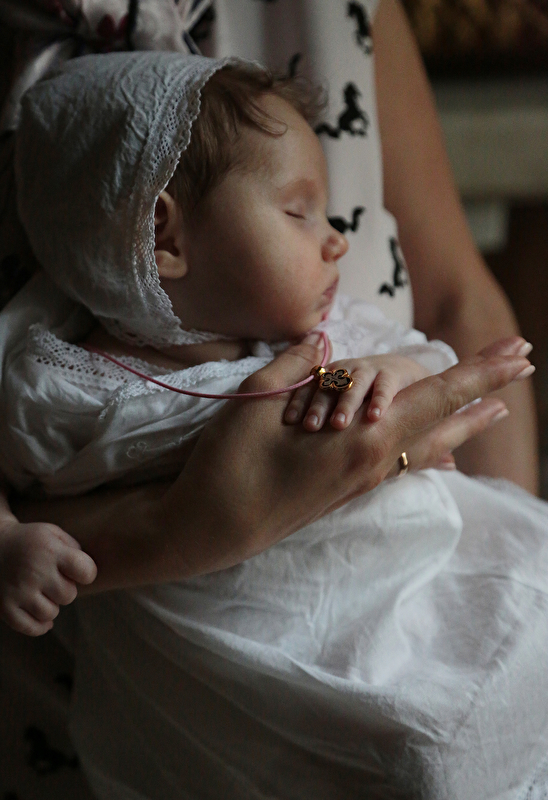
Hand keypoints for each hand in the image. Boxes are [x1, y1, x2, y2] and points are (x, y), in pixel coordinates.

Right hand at [0, 518, 96, 635]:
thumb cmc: (30, 542)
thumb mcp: (52, 533)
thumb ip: (73, 549)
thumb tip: (87, 572)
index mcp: (50, 551)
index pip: (86, 571)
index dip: (86, 573)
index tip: (78, 571)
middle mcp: (35, 572)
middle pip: (69, 596)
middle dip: (65, 589)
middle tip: (52, 580)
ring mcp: (19, 591)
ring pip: (51, 614)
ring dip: (50, 605)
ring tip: (41, 592)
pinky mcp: (5, 608)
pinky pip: (32, 628)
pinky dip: (39, 625)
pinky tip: (38, 613)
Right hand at [159, 333, 532, 569]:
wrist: (212, 528)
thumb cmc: (229, 463)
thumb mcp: (256, 400)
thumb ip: (297, 365)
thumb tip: (323, 341)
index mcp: (361, 436)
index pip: (435, 394)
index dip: (480, 371)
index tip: (519, 352)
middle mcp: (374, 460)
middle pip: (443, 418)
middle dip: (485, 389)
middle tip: (524, 363)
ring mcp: (362, 480)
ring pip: (427, 444)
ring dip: (463, 420)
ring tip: (493, 409)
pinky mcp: (347, 491)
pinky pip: (403, 464)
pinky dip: (430, 448)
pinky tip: (441, 452)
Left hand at [284, 353, 430, 430]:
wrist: (400, 374)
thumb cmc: (361, 396)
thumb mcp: (340, 399)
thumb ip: (324, 413)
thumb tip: (297, 440)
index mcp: (328, 376)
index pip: (309, 388)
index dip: (299, 402)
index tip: (290, 421)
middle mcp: (345, 371)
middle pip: (328, 387)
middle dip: (318, 406)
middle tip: (311, 426)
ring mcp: (368, 371)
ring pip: (354, 385)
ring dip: (345, 404)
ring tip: (339, 424)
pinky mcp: (391, 375)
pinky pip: (384, 388)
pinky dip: (379, 401)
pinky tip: (374, 417)